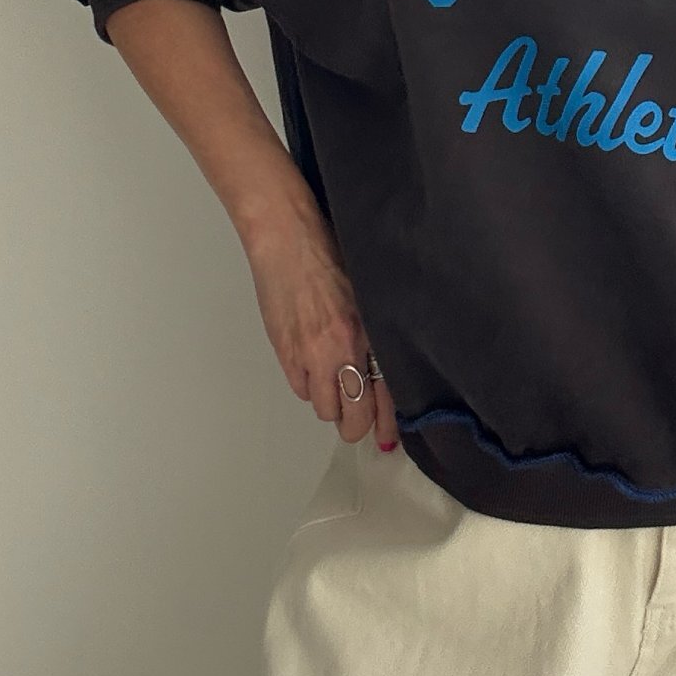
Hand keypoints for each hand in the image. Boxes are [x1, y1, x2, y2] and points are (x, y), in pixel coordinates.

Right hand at [240, 210, 399, 450]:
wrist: (288, 239)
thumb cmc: (332, 255)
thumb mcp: (370, 293)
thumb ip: (378, 333)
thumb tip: (383, 370)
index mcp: (371, 332)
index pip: (387, 394)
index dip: (389, 422)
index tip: (390, 436)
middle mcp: (342, 349)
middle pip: (353, 415)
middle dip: (358, 424)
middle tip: (360, 421)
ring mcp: (311, 354)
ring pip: (325, 408)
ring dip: (332, 403)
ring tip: (336, 384)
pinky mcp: (285, 353)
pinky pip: (301, 390)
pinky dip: (310, 386)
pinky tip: (315, 368)